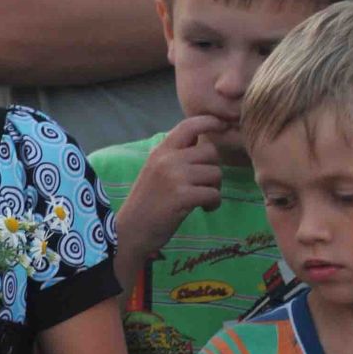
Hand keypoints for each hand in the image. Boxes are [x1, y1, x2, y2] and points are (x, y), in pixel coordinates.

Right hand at [116, 117, 223, 277]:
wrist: (130, 232)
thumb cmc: (146, 203)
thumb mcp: (155, 170)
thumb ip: (175, 155)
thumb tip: (201, 138)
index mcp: (161, 151)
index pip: (189, 125)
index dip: (210, 121)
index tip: (222, 125)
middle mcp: (167, 159)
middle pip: (210, 152)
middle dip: (213, 169)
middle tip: (205, 185)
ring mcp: (175, 177)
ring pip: (215, 173)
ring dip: (214, 188)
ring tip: (203, 199)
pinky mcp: (182, 197)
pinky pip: (213, 193)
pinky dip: (213, 203)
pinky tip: (204, 209)